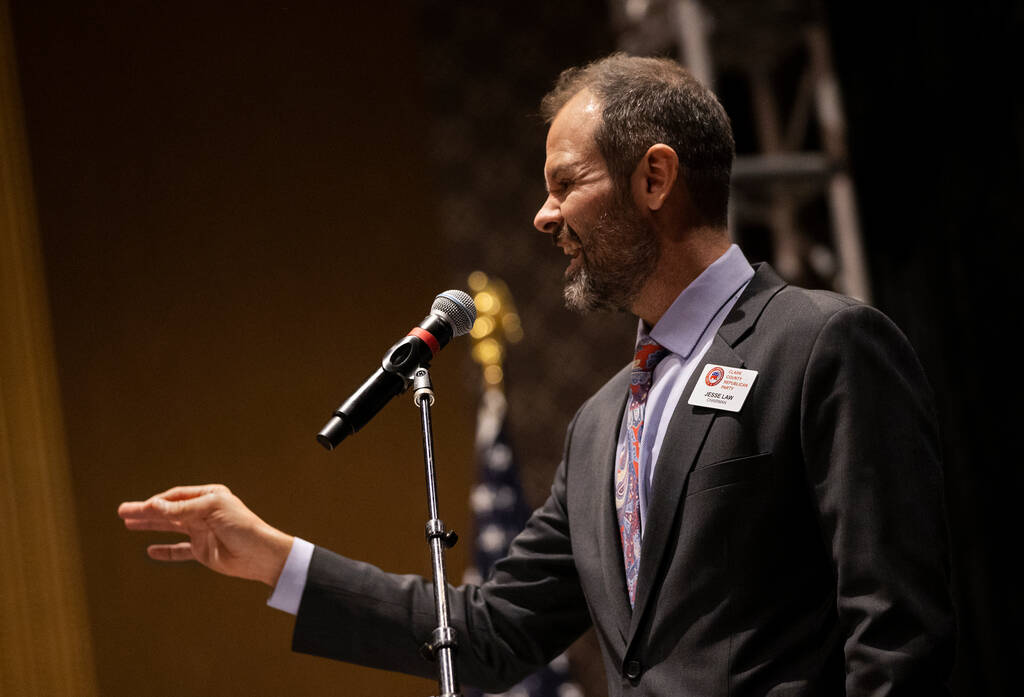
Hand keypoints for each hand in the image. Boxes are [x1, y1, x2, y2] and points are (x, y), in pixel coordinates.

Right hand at [118, 484, 293, 586]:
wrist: (259, 555)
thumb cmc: (241, 526)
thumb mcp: (211, 511)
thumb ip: (181, 510)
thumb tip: (153, 505)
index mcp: (209, 496)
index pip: (176, 496)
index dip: (156, 501)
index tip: (139, 508)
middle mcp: (204, 512)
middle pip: (169, 510)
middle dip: (146, 511)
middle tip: (122, 512)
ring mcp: (202, 531)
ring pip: (170, 527)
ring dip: (150, 526)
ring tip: (128, 524)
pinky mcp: (203, 551)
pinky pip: (180, 550)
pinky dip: (165, 551)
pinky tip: (150, 551)